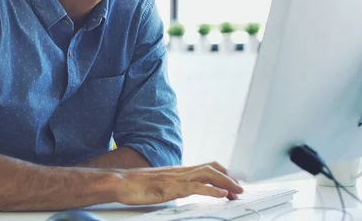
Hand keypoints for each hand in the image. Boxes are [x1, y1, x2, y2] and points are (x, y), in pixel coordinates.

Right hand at [116, 161, 243, 205]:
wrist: (120, 182)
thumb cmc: (135, 185)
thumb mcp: (159, 184)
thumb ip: (172, 185)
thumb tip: (180, 190)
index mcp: (178, 171)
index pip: (206, 166)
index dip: (223, 172)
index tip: (235, 180)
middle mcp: (180, 171)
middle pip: (211, 168)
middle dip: (229, 178)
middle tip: (241, 188)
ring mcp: (176, 178)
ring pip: (207, 175)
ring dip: (225, 183)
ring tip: (237, 191)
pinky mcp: (171, 188)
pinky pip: (195, 188)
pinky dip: (211, 190)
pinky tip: (221, 195)